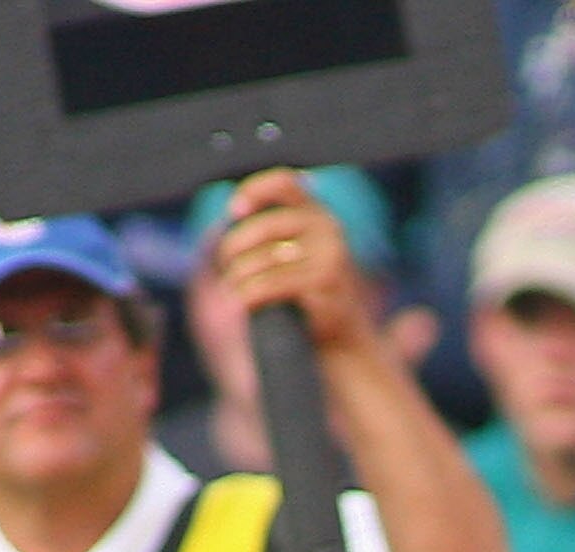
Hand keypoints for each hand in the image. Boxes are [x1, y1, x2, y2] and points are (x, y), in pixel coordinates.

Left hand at [211, 168, 375, 356]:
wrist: (348, 346)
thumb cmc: (314, 301)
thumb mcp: (300, 257)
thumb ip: (277, 233)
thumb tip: (234, 213)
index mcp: (321, 215)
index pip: (285, 182)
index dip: (254, 190)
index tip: (233, 211)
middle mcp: (329, 229)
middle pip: (264, 226)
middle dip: (234, 246)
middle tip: (226, 267)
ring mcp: (330, 256)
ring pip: (264, 258)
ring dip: (238, 276)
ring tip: (230, 291)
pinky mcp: (325, 284)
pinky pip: (271, 283)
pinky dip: (248, 294)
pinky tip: (241, 303)